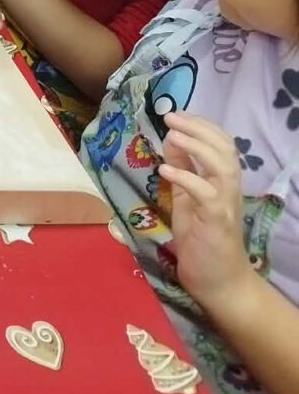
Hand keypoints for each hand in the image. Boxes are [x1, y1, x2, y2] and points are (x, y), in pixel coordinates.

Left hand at [159, 112, 258, 313]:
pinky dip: (187, 177)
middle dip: (197, 128)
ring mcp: (225, 204)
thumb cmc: (201, 238)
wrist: (217, 280)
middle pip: (224, 148)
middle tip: (170, 116)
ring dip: (196, 147)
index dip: (200, 125)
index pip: (221, 143)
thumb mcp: (186, 196)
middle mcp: (228, 188)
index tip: (176, 113)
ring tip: (171, 135)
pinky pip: (206, 194)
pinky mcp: (216, 221)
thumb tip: (171, 139)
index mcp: (221, 180)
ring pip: (222, 167)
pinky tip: (165, 169)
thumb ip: (182, 168)